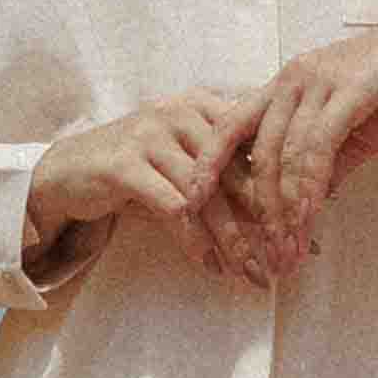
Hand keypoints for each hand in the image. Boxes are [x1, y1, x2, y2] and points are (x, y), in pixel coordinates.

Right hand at [26, 88, 274, 286]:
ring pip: (208, 195)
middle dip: (266, 222)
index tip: (308, 234)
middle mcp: (181, 111)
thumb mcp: (188, 166)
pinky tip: (209, 266)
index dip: (286, 191)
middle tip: (286, 261)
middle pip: (237, 172)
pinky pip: (172, 207)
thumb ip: (231, 181)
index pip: (258, 146)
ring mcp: (151, 134)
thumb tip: (290, 217)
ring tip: (250, 272)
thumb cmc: (140, 171)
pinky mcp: (125, 164)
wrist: (69, 171)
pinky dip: (194, 241)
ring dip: (233, 240)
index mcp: (206, 104)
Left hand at [228, 15, 377, 273]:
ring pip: (284, 152)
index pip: (231, 125)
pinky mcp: (349, 88)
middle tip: (260, 254)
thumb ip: (328, 160)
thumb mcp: (355, 129)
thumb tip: (308, 202)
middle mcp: (293, 78)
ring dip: (284, 208)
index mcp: (286, 84)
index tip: (189, 203)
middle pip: (254, 149)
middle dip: (255, 208)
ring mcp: (318, 80)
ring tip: (287, 250)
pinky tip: (308, 217)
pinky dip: (309, 184)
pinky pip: (318, 144)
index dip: (207, 164)